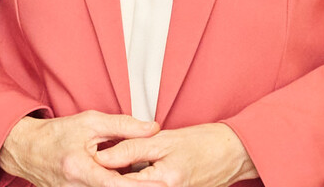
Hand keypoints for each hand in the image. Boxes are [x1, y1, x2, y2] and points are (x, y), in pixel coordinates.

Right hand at [0, 111, 160, 186]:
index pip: (115, 184)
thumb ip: (123, 126)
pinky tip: (121, 177)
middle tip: (161, 182)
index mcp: (79, 168)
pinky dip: (113, 185)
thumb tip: (152, 129)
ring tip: (140, 176)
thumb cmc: (57, 134)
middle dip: (136, 185)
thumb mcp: (90, 122)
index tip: (162, 185)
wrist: (27, 150)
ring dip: (124, 184)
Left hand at [94, 123, 257, 186]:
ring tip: (120, 170)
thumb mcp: (164, 140)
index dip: (103, 175)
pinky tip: (136, 174)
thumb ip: (131, 148)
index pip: (121, 184)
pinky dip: (140, 182)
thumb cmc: (203, 142)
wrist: (234, 153)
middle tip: (99, 171)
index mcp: (163, 182)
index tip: (89, 166)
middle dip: (115, 180)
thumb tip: (101, 157)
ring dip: (127, 180)